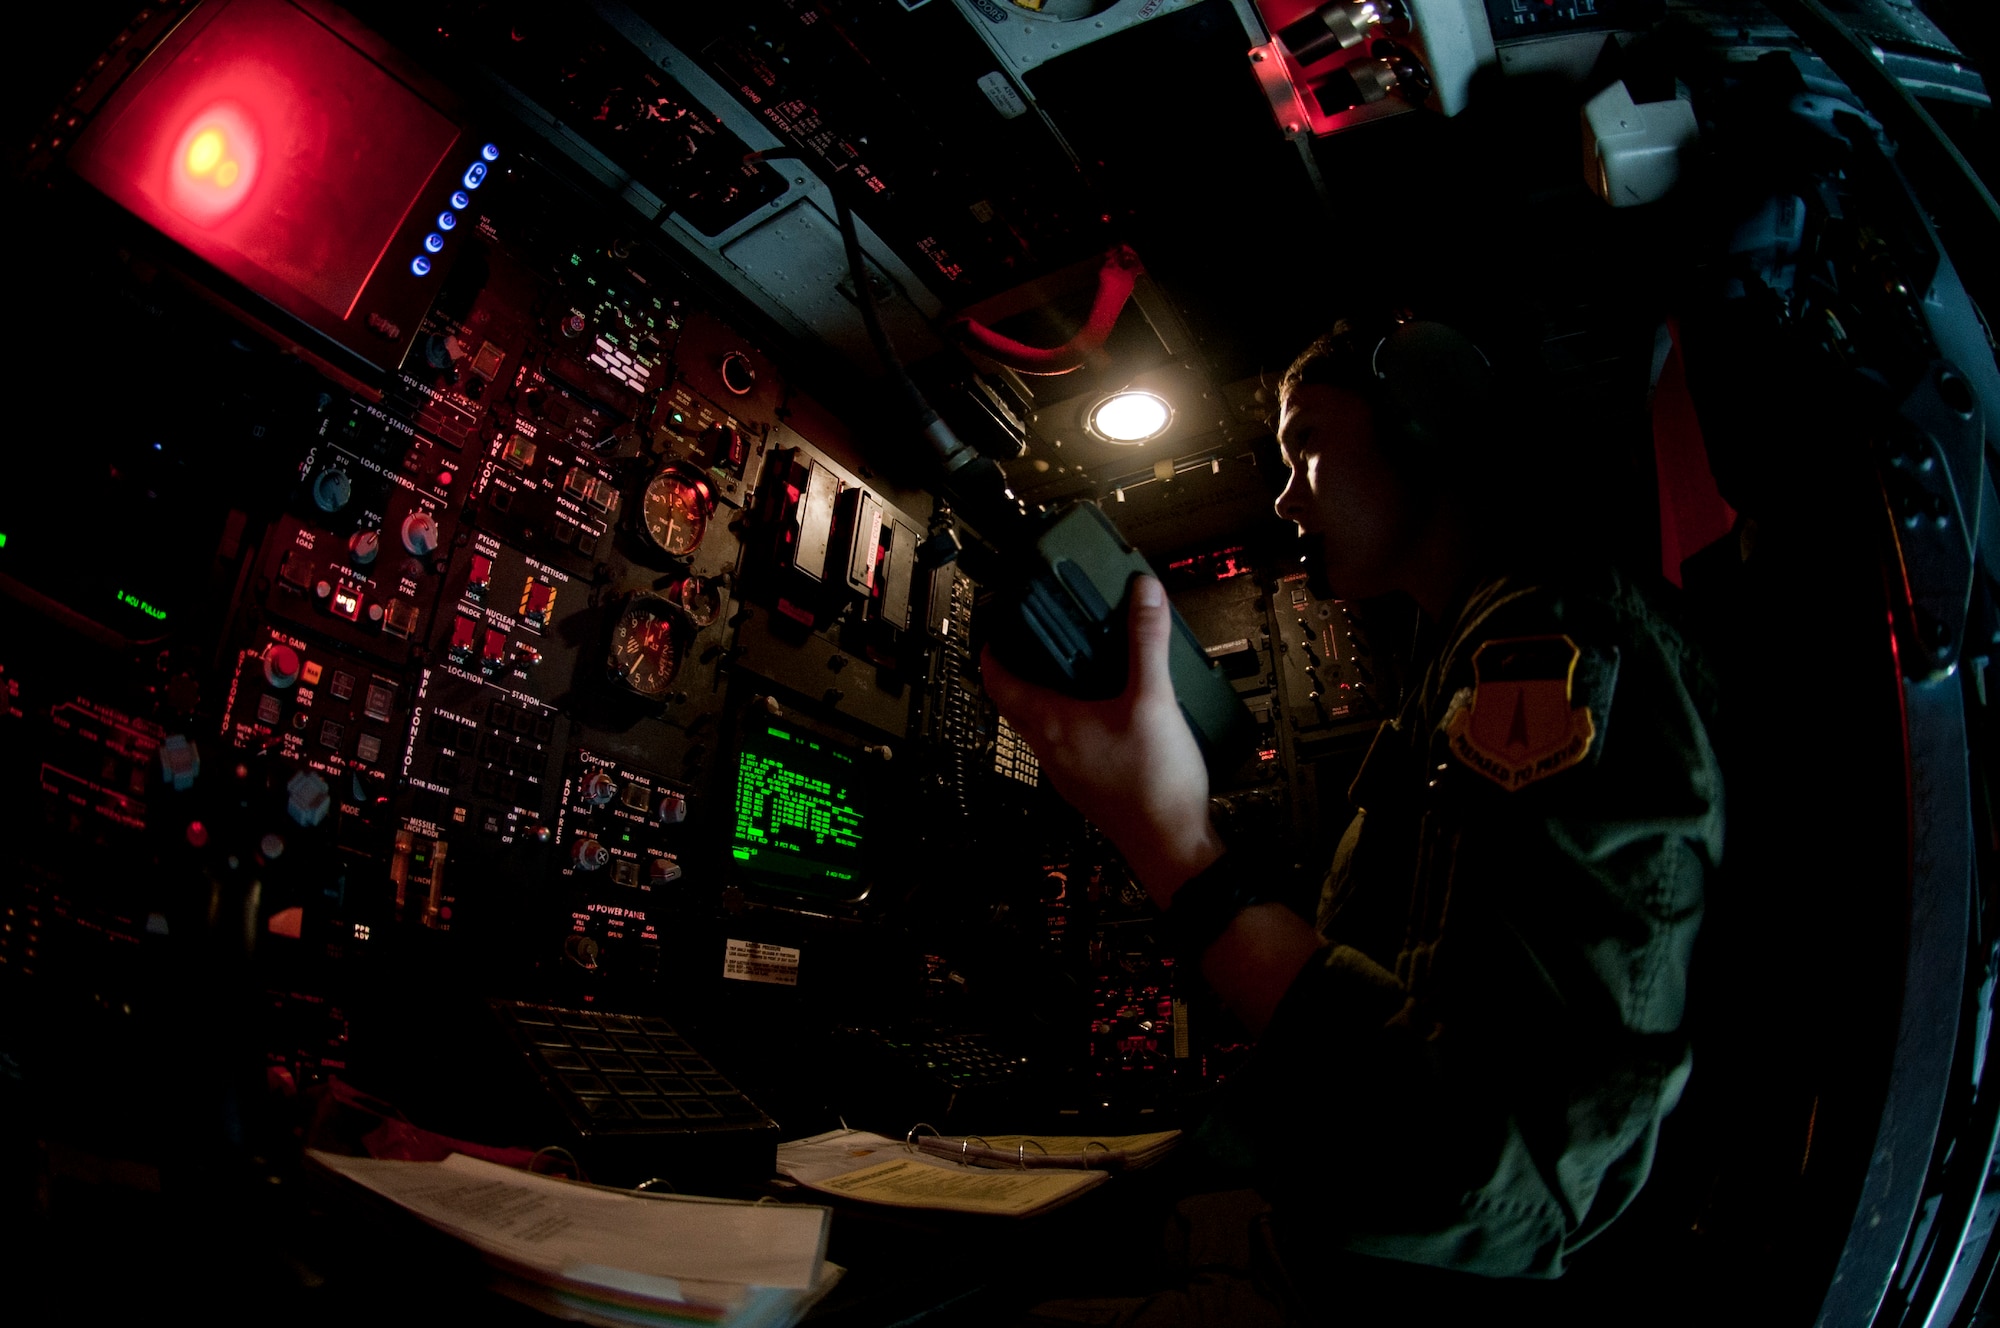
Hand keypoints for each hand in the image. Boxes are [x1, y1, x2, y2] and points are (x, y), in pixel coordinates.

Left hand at [980, 575, 1222, 903]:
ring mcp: (1067, 770)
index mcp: (1052, 725)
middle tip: (1035, 642)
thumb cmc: (1155, 786)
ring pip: (1041, 725)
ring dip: (1047, 695)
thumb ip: (1147, 642)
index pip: (998, 682)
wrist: (1171, 845)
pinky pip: (1067, 744)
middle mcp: (1050, 749)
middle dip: (1021, 669)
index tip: (997, 629)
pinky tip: (1106, 713)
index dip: (992, 652)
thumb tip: (1143, 595)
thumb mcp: (1154, 700)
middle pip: (1016, 703)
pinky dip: (1073, 720)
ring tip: (1073, 669)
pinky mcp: (1088, 784)